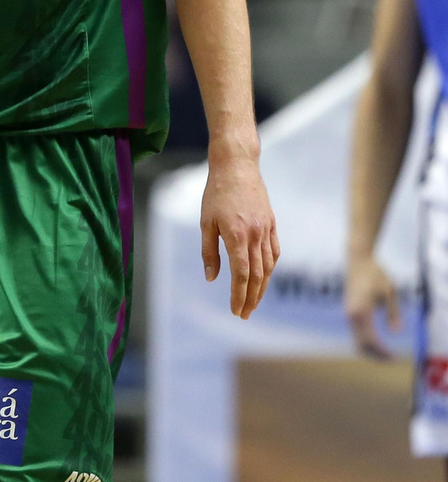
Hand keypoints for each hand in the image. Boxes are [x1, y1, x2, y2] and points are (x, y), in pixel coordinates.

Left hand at [200, 150, 279, 317]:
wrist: (237, 167)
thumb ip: (209, 252)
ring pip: (269, 267)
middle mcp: (255, 236)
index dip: (239, 295)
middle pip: (257, 275)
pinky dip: (271, 268)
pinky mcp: (272, 224)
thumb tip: (212, 279)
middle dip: (251, 298)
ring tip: (254, 302)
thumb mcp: (205, 222)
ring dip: (262, 287)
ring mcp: (266, 230)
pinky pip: (274, 252)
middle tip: (244, 314)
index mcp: (237, 236)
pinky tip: (265, 278)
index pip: (241, 274)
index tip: (236, 310)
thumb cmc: (215, 194)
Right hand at [345, 254, 400, 357]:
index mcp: (361, 311)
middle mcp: (351, 315)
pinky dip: (366, 341)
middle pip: (362, 344)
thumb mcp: (390, 292)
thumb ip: (393, 313)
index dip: (383, 351)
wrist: (357, 261)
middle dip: (377, 355)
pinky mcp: (349, 312)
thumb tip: (396, 332)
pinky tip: (377, 342)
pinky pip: (356, 333)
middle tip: (393, 359)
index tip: (396, 356)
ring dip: (371, 350)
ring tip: (386, 353)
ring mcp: (348, 314)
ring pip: (357, 340)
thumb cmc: (375, 274)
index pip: (371, 340)